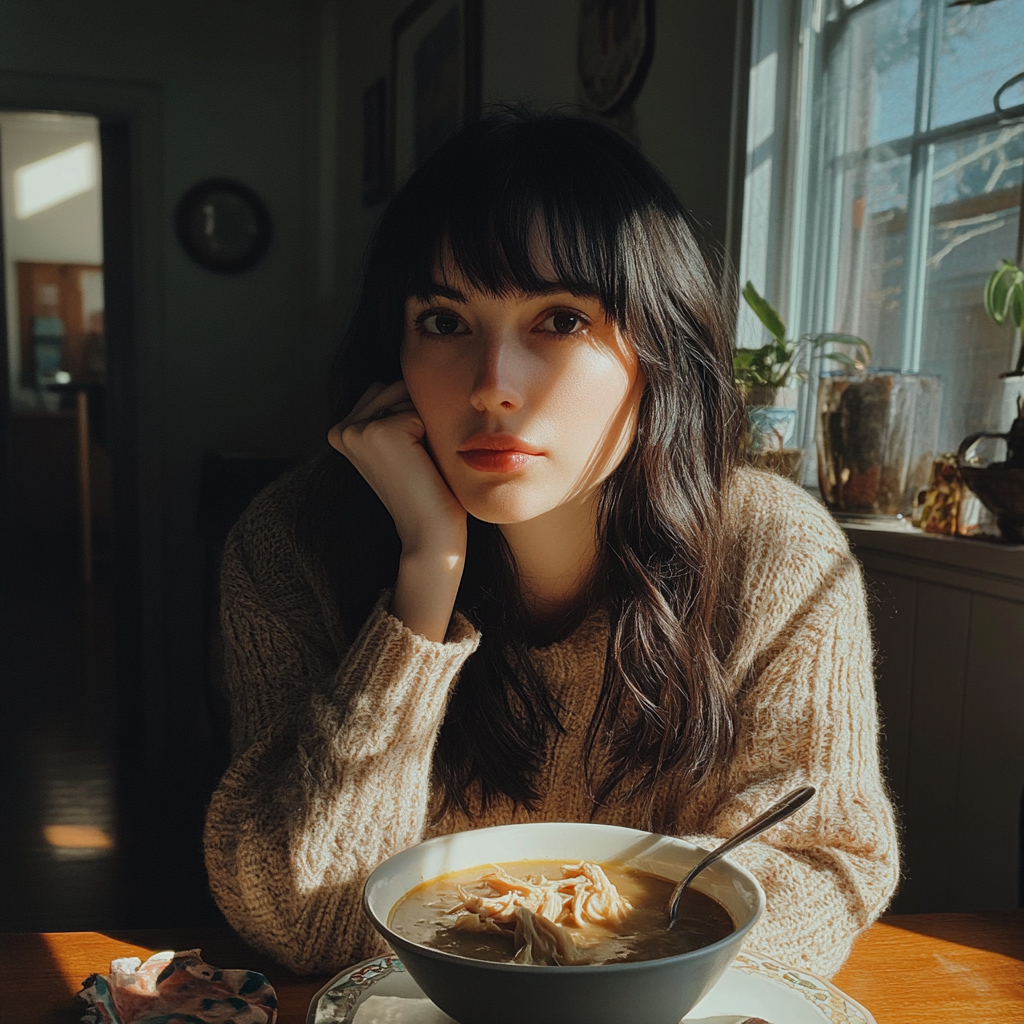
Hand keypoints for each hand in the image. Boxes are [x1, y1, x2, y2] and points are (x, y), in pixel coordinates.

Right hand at [329, 382, 466, 640]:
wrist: (429, 530)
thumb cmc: (425, 487)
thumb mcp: (402, 442)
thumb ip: (394, 408)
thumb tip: (411, 368)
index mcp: (342, 431)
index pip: (388, 389)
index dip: (411, 417)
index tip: (408, 457)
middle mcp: (342, 428)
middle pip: (396, 385)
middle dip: (416, 414)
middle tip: (415, 460)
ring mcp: (357, 429)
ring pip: (407, 392)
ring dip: (424, 421)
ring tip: (417, 459)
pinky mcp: (379, 430)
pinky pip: (419, 407)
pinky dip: (430, 432)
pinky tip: (421, 462)